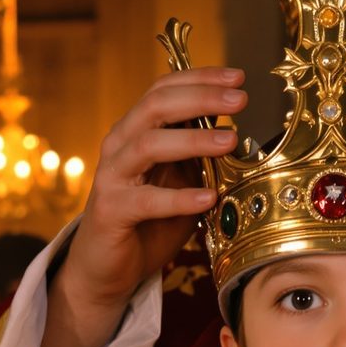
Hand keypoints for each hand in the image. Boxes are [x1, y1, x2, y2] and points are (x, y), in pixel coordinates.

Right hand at [37, 69, 245, 346]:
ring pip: (148, 144)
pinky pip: (146, 200)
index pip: (163, 90)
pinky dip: (179, 198)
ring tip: (230, 141)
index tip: (237, 77)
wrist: (106, 269)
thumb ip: (199, 159)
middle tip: (239, 101)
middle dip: (201, 98)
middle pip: (156, 106)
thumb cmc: (148, 223)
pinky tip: (209, 198)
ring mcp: (112, 177)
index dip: (199, 78)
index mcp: (135, 132)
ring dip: (193, 140)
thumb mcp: (180, 183)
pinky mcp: (111, 211)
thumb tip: (239, 135)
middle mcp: (119, 146)